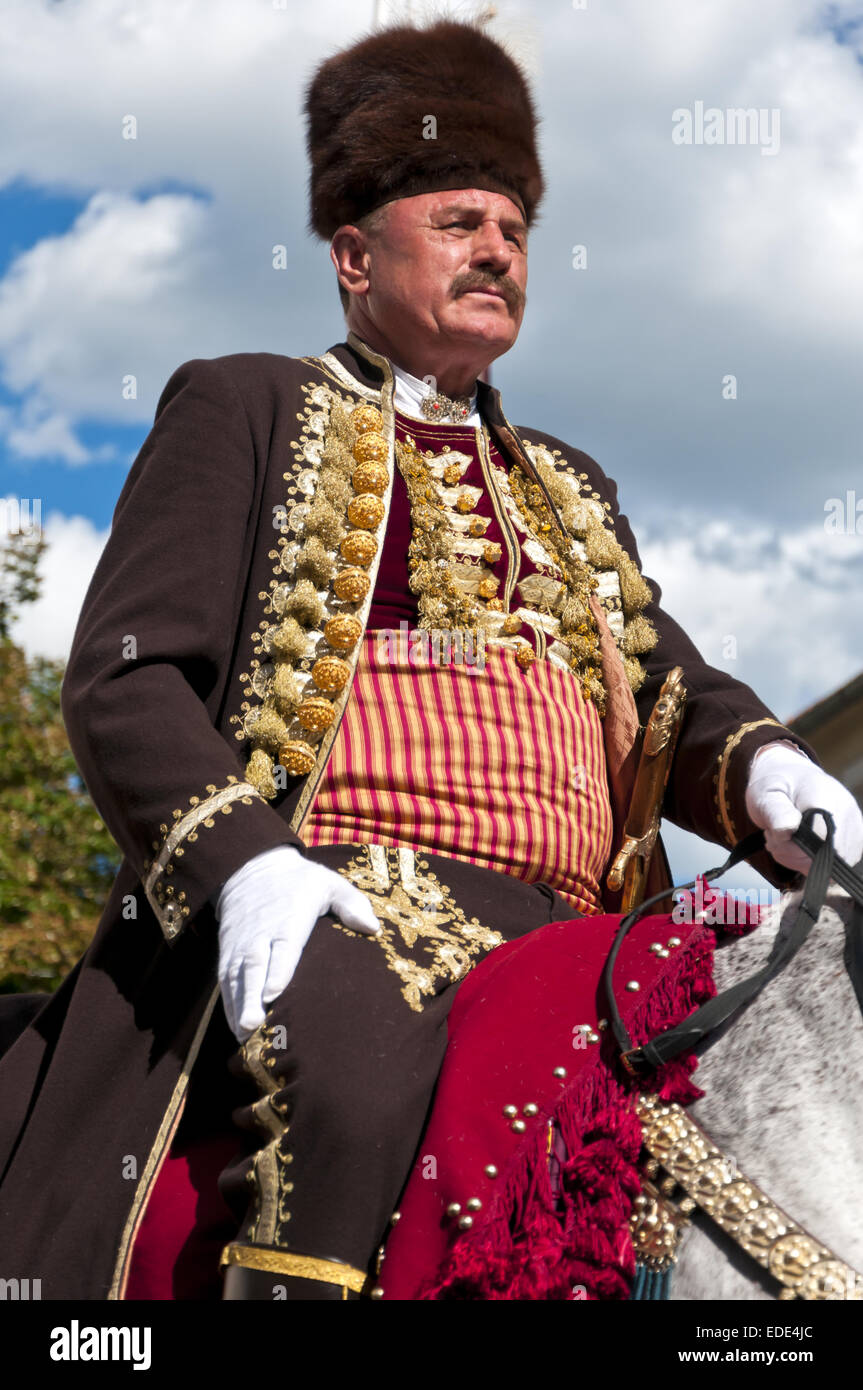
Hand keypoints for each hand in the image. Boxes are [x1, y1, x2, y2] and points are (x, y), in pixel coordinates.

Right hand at [213, 845, 380, 1040]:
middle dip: (251, 997)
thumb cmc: (300, 882)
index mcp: (288, 917)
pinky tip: (236, 1030)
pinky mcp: (228, 952)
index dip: (277, 970)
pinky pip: (226, 979)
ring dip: (238, 1007)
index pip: (283, 945)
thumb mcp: (328, 883)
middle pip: (253, 966)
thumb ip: (351, 903)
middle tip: (252, 1026)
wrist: (252, 869)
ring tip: (243, 1037)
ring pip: (236, 977)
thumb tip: (373, 927)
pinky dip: (229, 1004)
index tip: (274, 994)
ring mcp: (241, 944)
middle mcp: (260, 933)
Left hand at [744, 741, 862, 874]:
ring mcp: (853, 826)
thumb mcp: (765, 794)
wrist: (790, 774)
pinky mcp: (854, 839)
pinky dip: (811, 862)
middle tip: (777, 836)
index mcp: (824, 796)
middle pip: (825, 856)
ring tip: (787, 837)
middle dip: (794, 854)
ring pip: (830, 865)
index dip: (794, 848)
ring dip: (801, 859)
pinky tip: (799, 845)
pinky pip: (834, 866)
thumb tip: (788, 829)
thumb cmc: (776, 785)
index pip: (820, 839)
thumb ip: (776, 812)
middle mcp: (846, 811)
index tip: (776, 835)